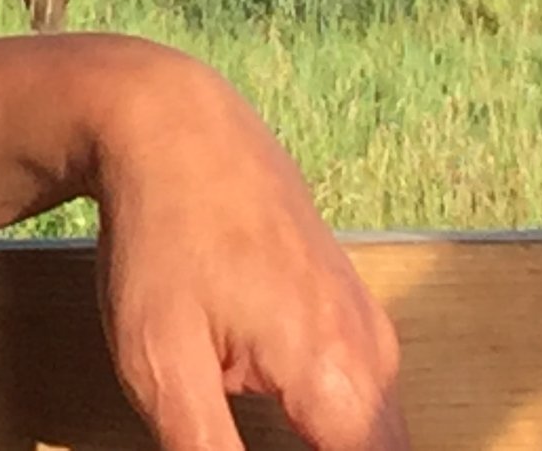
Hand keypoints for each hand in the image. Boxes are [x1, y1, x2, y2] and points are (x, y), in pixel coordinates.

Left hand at [91, 59, 406, 450]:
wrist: (174, 123)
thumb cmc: (159, 239)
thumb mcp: (159, 366)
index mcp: (336, 377)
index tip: (247, 450)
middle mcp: (373, 355)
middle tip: (235, 439)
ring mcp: (368, 325)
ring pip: (381, 435)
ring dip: (345, 450)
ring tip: (249, 427)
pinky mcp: (349, 308)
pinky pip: (368, 397)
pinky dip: (343, 433)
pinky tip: (297, 435)